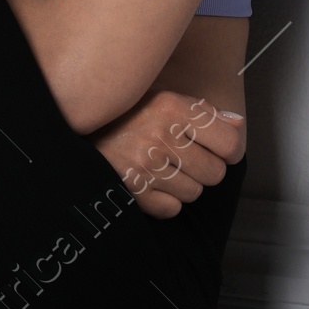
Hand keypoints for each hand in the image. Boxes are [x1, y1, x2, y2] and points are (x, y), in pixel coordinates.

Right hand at [92, 90, 245, 218]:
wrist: (71, 131)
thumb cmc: (124, 116)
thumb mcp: (161, 99)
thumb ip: (202, 111)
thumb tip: (237, 122)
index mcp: (171, 107)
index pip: (230, 143)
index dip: (229, 150)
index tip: (219, 150)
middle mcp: (159, 135)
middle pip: (215, 173)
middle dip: (204, 168)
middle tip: (182, 158)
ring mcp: (144, 166)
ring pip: (194, 193)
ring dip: (182, 185)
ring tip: (161, 168)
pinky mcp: (133, 191)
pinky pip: (172, 209)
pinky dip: (165, 201)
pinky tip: (150, 184)